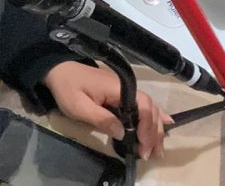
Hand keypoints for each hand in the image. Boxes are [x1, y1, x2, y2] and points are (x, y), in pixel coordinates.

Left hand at [41, 61, 173, 158]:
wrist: (59, 70)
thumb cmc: (67, 88)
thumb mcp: (79, 106)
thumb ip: (101, 119)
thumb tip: (122, 133)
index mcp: (119, 89)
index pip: (143, 106)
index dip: (147, 127)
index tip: (144, 146)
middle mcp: (128, 88)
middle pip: (150, 109)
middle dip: (153, 132)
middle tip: (152, 154)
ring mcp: (126, 90)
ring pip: (149, 108)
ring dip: (155, 128)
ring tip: (158, 148)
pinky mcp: (122, 94)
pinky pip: (143, 105)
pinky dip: (154, 116)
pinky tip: (164, 124)